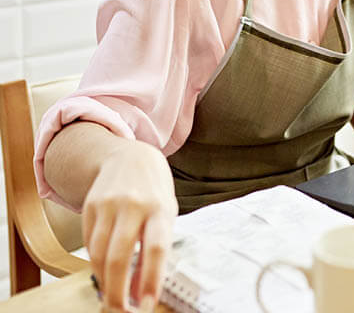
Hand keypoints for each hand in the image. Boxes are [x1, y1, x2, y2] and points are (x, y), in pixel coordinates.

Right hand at [83, 141, 177, 311]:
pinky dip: (95, 262)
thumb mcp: (165, 214)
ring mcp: (110, 204)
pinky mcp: (91, 205)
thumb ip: (155, 250)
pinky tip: (103, 269)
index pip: (156, 248)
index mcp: (160, 207)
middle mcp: (134, 204)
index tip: (145, 305)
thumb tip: (139, 292)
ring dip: (104, 281)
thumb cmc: (154, 191)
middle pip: (120, 256)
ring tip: (112, 295)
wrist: (131, 156)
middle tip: (119, 311)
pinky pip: (89, 243)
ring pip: (98, 254)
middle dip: (117, 292)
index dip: (150, 280)